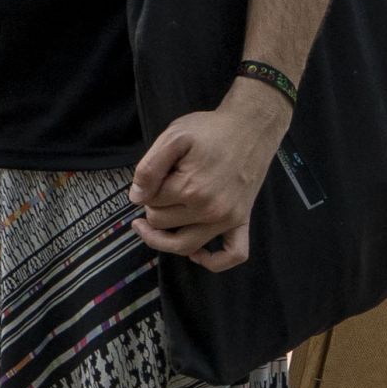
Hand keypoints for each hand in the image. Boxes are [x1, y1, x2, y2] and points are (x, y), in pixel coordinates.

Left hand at [129, 98, 279, 269]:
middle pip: (162, 225)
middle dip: (153, 209)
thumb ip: (149, 167)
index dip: (144, 191)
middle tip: (157, 191)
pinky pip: (233, 255)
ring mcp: (228, 218)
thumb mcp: (173, 137)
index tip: (152, 177)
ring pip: (185, 246)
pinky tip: (196, 253)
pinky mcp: (242, 220)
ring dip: (164, 240)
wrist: (250, 127)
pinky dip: (212, 261)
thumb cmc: (210, 130)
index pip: (149, 203)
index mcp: (190, 188)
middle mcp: (210, 210)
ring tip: (150, 226)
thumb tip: (136, 197)